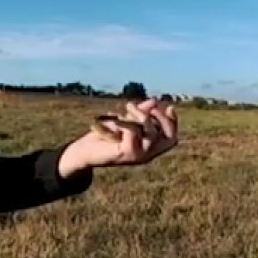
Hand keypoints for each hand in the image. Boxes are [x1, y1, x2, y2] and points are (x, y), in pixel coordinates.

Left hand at [59, 99, 178, 173]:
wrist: (84, 151)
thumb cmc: (104, 137)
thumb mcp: (125, 121)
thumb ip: (141, 112)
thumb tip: (155, 101)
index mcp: (149, 148)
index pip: (171, 138)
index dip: (174, 123)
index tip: (169, 106)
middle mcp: (147, 155)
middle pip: (169, 137)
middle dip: (161, 118)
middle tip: (149, 107)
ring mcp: (138, 156)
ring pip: (151, 132)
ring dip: (140, 115)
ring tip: (128, 107)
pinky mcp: (126, 153)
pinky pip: (134, 131)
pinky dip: (126, 121)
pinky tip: (116, 119)